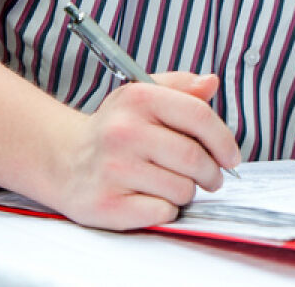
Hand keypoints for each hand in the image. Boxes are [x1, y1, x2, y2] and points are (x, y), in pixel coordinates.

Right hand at [47, 72, 240, 230]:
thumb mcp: (144, 95)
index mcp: (139, 98)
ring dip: (188, 191)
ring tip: (175, 184)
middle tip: (212, 178)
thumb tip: (211, 82)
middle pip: (194, 158)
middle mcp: (123, 132)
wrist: (63, 159)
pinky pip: (161, 212)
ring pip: (181, 188)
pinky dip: (166, 209)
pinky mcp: (105, 204)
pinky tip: (152, 198)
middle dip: (211, 172)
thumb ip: (181, 88)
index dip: (223, 140)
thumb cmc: (115, 127)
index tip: (231, 158)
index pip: (199, 117)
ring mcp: (112, 169)